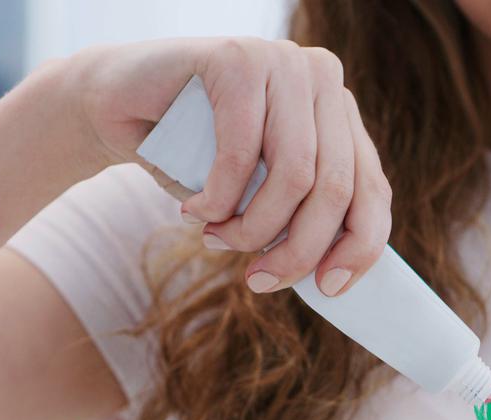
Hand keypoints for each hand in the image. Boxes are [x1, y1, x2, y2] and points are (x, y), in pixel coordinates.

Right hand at [67, 37, 390, 294]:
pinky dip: (219, 197)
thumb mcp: (261, 196)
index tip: (327, 289)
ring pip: (295, 175)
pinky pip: (243, 151)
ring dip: (252, 227)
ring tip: (217, 240)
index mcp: (341, 114)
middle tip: (260, 280)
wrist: (117, 106)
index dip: (358, 248)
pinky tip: (195, 211)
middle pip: (335, 189)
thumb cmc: (196, 161)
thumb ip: (304, 220)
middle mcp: (322, 80)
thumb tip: (338, 279)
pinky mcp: (238, 58)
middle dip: (298, 250)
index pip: (373, 191)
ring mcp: (283, 62)